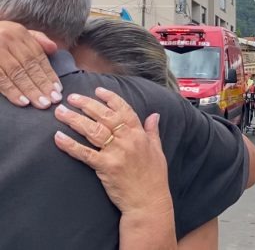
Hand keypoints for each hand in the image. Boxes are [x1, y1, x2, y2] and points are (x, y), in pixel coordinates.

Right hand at [0, 21, 61, 108]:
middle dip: (42, 85)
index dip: (49, 74)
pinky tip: (21, 101)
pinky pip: (0, 78)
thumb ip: (36, 40)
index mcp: (19, 33)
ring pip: (16, 73)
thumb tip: (54, 48)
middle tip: (53, 100)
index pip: (38, 56)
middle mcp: (8, 39)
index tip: (58, 89)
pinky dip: (11, 90)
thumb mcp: (15, 32)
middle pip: (29, 66)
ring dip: (30, 90)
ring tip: (41, 103)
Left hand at [53, 87, 170, 214]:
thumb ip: (152, 131)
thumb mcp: (158, 150)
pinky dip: (70, 145)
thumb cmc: (154, 176)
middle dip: (86, 104)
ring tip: (61, 112)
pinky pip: (84, 153)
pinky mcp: (105, 167)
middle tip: (72, 97)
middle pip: (104, 116)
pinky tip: (58, 137)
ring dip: (74, 119)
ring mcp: (116, 152)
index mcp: (139, 134)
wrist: (148, 200)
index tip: (97, 90)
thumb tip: (154, 115)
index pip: (123, 110)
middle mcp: (127, 140)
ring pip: (93, 130)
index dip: (110, 98)